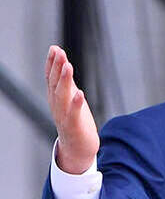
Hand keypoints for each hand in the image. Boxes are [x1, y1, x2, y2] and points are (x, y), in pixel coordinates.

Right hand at [46, 45, 99, 173]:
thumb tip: (63, 62)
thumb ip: (66, 82)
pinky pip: (74, 114)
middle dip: (56, 67)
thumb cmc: (75, 121)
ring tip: (68, 66)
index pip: (50, 78)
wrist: (77, 149)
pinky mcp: (74, 127)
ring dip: (64, 81)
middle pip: (55, 84)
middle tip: (59, 52)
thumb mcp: (69, 99)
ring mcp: (64, 116)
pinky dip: (76, 103)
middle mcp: (57, 106)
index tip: (54, 48)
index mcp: (56, 98)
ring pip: (62, 96)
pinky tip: (80, 93)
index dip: (52, 63)